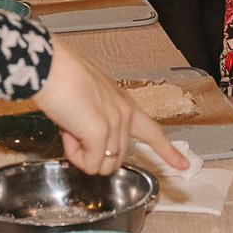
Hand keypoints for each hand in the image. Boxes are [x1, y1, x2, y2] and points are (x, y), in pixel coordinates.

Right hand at [35, 47, 189, 175]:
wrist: (48, 66)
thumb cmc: (59, 79)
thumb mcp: (87, 102)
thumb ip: (95, 122)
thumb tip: (85, 145)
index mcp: (124, 104)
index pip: (153, 131)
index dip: (169, 151)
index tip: (184, 164)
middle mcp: (125, 113)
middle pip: (116, 159)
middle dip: (90, 152)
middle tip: (72, 127)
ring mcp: (116, 123)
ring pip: (102, 166)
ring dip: (81, 154)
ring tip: (69, 126)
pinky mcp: (100, 132)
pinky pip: (90, 164)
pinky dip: (75, 155)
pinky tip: (67, 132)